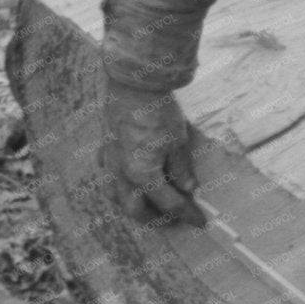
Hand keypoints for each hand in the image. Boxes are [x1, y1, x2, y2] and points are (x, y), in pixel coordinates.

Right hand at [101, 77, 202, 226]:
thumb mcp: (178, 142)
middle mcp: (122, 173)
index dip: (186, 213)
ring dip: (131, 205)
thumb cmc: (158, 111)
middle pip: (134, 209)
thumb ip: (181, 169)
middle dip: (153, 219)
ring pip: (115, 196)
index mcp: (143, 175)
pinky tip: (126, 177)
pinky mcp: (105, 146)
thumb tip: (187, 188)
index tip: (199, 220)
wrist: (132, 83)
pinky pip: (107, 173)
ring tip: (146, 204)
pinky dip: (117, 182)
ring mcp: (110, 160)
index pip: (168, 203)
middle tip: (171, 218)